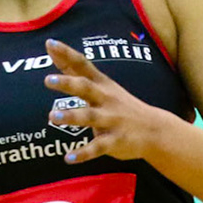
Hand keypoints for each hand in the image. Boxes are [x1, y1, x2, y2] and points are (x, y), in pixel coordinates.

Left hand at [43, 39, 166, 163]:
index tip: (50, 44)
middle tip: (48, 80)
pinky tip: (68, 158)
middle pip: (86, 88)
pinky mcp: (115, 140)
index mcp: (101, 85)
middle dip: (68, 83)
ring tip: (52, 117)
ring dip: (72, 116)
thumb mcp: (102, 85)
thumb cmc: (120, 105)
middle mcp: (106, 99)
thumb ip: (76, 71)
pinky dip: (83, 153)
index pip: (82, 65)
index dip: (66, 54)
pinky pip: (98, 147)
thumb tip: (53, 50)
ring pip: (90, 117)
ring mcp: (111, 120)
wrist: (155, 130)